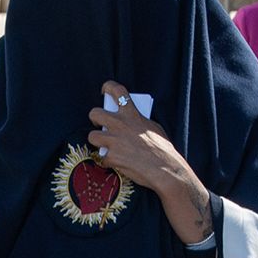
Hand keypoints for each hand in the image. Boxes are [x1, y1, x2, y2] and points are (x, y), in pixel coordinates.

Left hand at [86, 81, 195, 196]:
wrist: (165, 169)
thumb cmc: (162, 149)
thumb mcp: (153, 127)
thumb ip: (138, 121)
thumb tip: (129, 122)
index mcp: (132, 114)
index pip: (117, 91)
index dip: (108, 87)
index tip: (105, 90)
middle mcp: (120, 124)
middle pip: (94, 113)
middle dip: (95, 119)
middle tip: (99, 124)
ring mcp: (114, 141)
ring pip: (92, 136)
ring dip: (97, 141)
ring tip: (105, 146)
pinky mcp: (111, 157)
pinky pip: (102, 158)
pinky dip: (108, 161)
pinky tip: (116, 163)